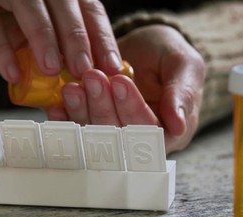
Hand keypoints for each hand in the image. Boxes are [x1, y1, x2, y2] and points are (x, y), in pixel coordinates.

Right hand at [0, 0, 122, 81]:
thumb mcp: (30, 42)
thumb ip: (53, 56)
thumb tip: (84, 87)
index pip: (87, 7)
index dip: (101, 36)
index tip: (112, 67)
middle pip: (62, 2)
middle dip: (77, 37)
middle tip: (85, 70)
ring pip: (28, 4)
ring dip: (43, 38)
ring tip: (53, 70)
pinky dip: (1, 49)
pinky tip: (12, 74)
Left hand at [46, 25, 204, 153]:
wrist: (144, 51)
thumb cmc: (167, 57)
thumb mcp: (185, 65)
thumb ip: (183, 92)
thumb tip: (178, 124)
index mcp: (169, 132)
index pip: (149, 128)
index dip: (132, 107)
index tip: (120, 82)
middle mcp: (139, 140)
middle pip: (118, 134)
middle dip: (103, 106)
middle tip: (93, 77)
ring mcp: (112, 135)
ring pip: (95, 133)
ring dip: (81, 111)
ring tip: (72, 86)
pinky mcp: (91, 126)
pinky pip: (76, 129)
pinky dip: (65, 118)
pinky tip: (57, 105)